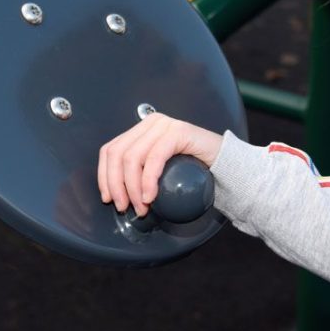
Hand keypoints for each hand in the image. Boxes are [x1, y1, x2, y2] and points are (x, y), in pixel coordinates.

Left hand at [98, 113, 222, 217]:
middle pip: (118, 154)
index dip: (104, 176)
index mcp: (141, 130)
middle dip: (117, 185)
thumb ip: (140, 174)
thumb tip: (116, 194)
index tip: (109, 198)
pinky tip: (150, 196)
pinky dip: (148, 180)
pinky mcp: (179, 132)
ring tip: (141, 207)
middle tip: (125, 207)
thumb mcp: (159, 172)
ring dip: (133, 187)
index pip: (110, 150)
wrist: (225, 168)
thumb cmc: (192, 173)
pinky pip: (154, 158)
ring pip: (133, 157)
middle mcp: (150, 123)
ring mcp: (164, 125)